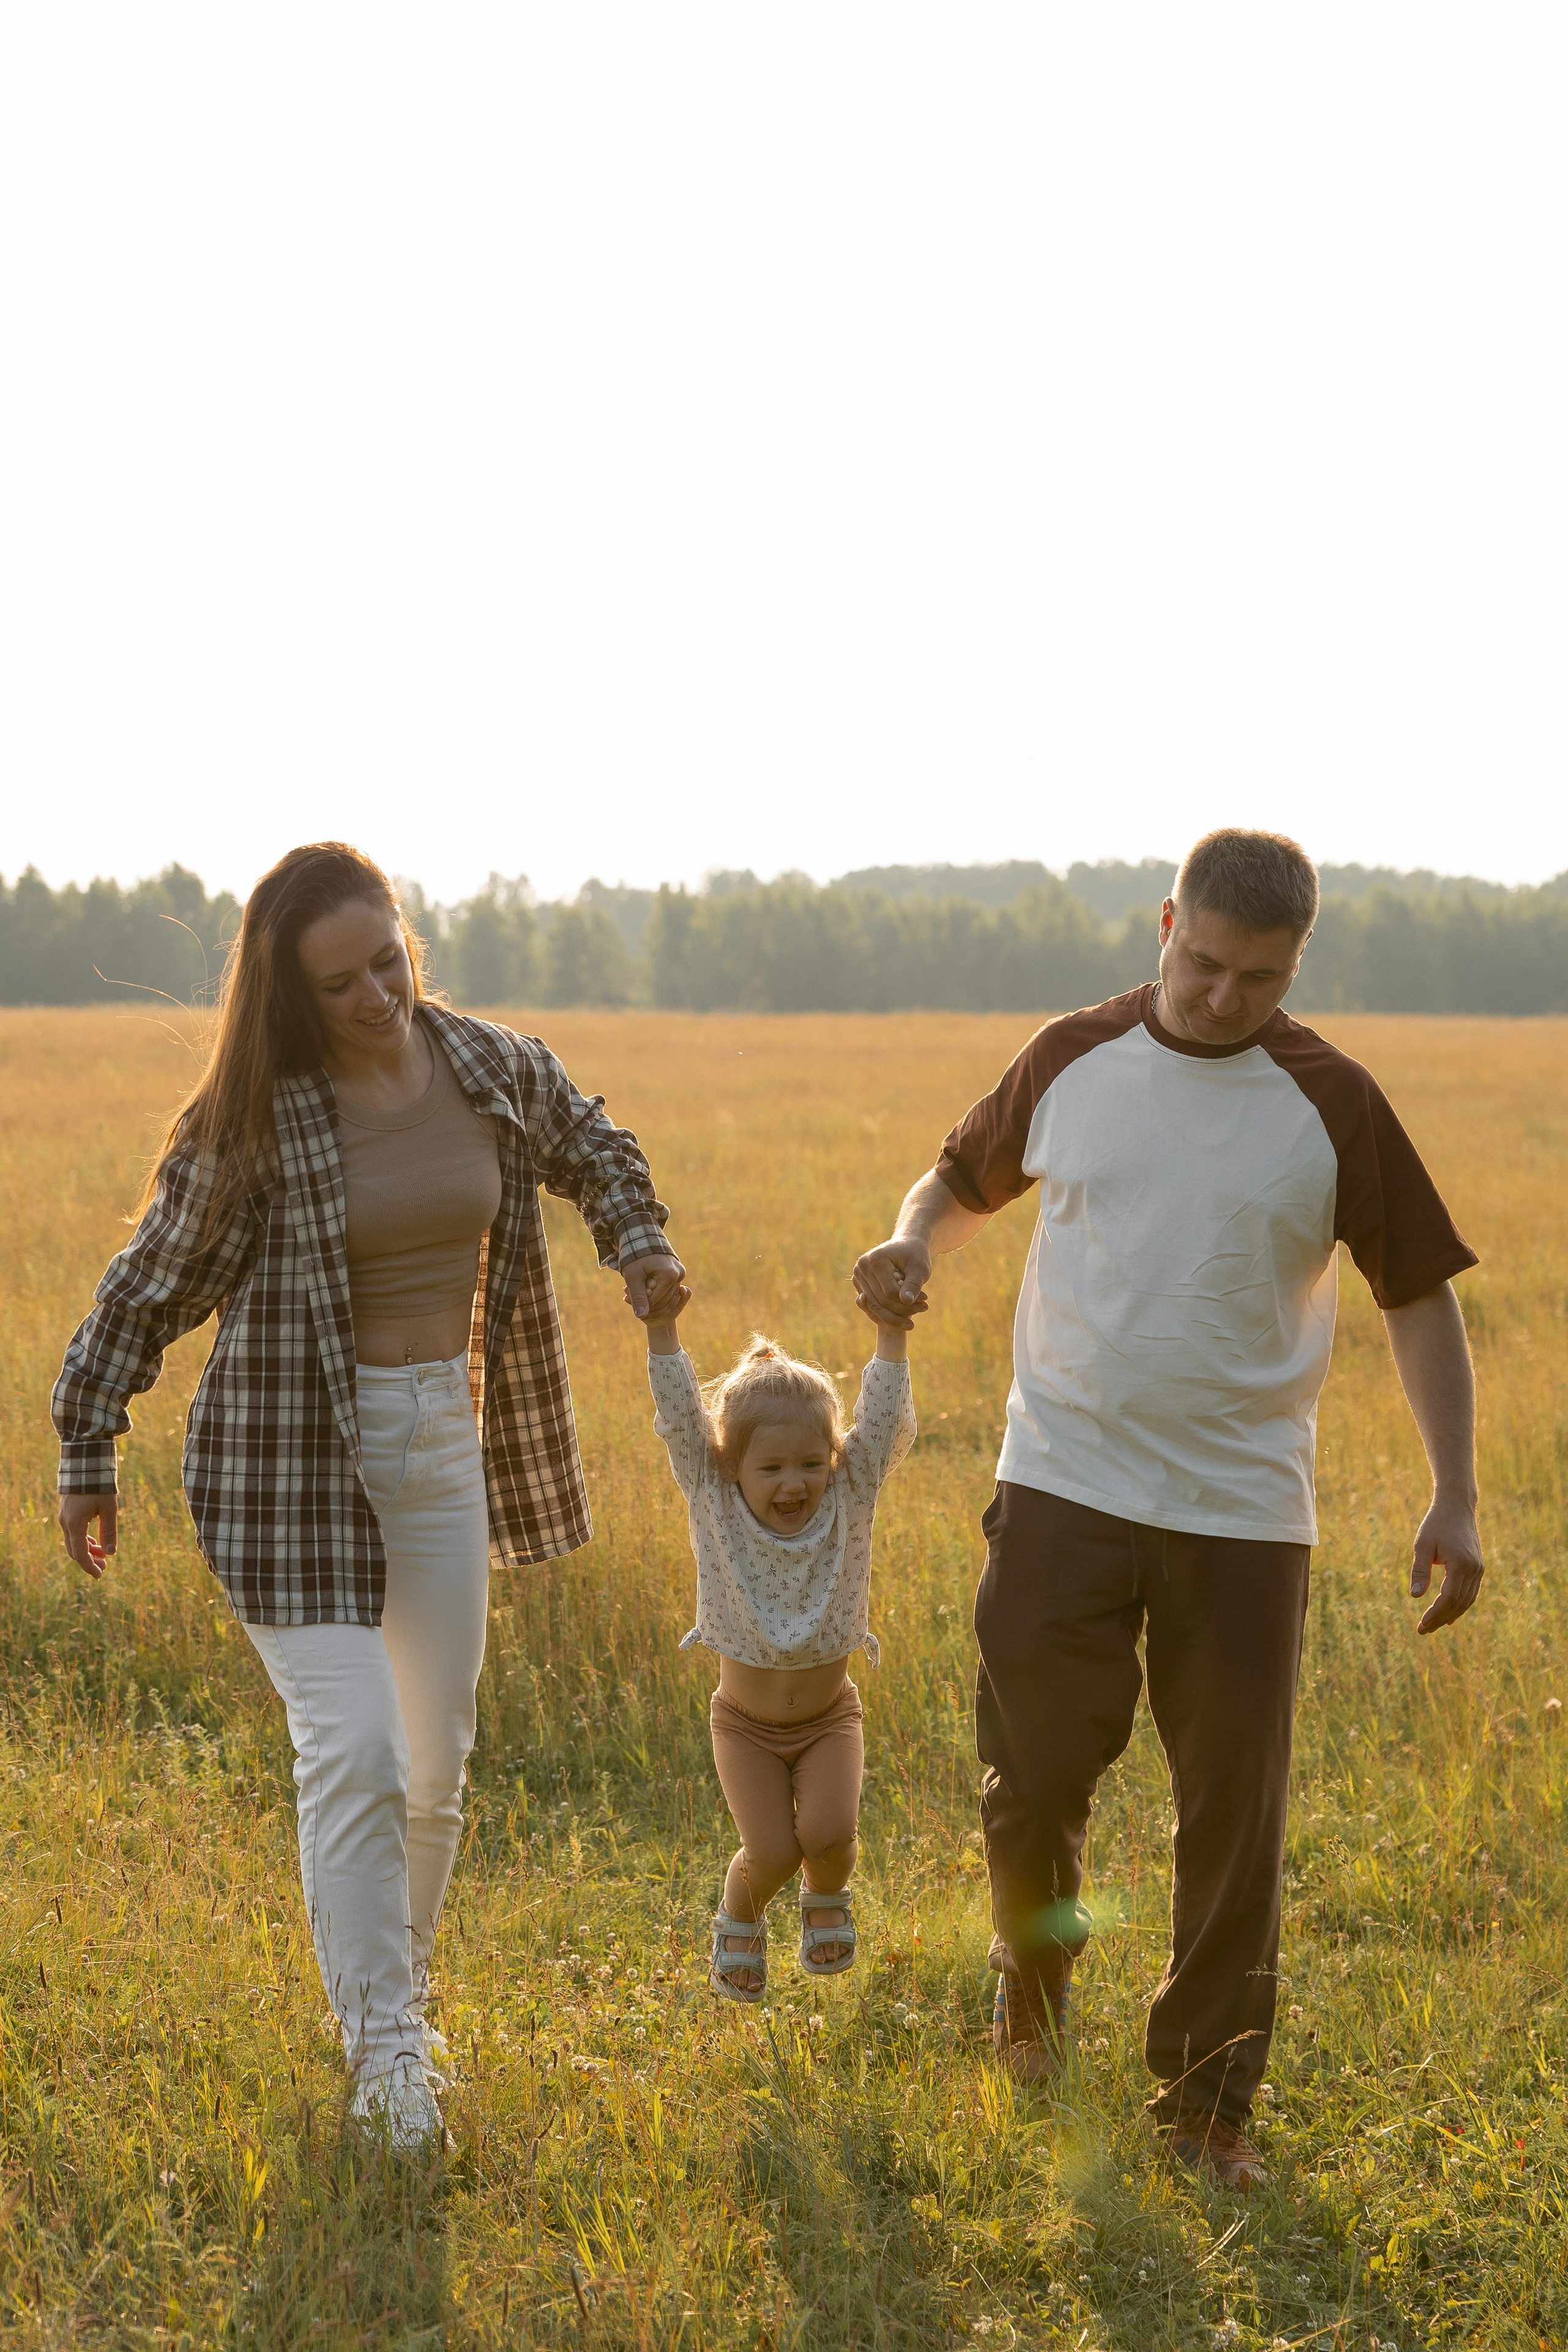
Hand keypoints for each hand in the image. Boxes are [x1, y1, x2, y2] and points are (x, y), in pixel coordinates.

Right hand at [59, 1492, 116, 1579]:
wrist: (84, 1463)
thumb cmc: (99, 1485)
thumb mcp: (109, 1509)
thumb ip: (109, 1531)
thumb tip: (111, 1553)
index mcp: (74, 1524)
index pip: (80, 1554)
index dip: (90, 1567)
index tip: (100, 1576)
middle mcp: (65, 1523)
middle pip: (74, 1550)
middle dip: (89, 1560)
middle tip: (105, 1566)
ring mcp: (64, 1517)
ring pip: (73, 1541)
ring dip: (87, 1549)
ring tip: (103, 1554)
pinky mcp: (66, 1511)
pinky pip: (72, 1531)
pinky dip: (83, 1539)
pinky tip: (94, 1541)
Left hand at [623, 1255, 688, 1322]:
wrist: (643, 1238)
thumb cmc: (636, 1256)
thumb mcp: (633, 1276)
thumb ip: (638, 1296)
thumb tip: (641, 1315)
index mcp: (669, 1275)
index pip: (655, 1301)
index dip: (640, 1303)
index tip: (626, 1297)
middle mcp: (679, 1275)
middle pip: (663, 1301)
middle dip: (646, 1302)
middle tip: (628, 1295)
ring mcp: (681, 1274)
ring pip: (667, 1297)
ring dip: (652, 1298)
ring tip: (635, 1290)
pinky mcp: (679, 1273)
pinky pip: (669, 1290)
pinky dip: (657, 1292)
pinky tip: (644, 1287)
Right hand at [851, 1235, 932, 1330]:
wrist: (906, 1245)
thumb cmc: (915, 1255)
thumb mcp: (920, 1268)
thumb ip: (913, 1284)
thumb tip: (907, 1301)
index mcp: (876, 1260)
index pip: (890, 1292)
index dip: (908, 1302)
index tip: (926, 1300)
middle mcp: (862, 1267)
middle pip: (881, 1301)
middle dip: (903, 1310)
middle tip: (924, 1309)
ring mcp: (857, 1275)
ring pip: (874, 1307)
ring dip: (894, 1316)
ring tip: (913, 1319)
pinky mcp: (858, 1283)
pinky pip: (870, 1306)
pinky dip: (885, 1314)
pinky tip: (902, 1318)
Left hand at [1408, 1492, 1483, 1633]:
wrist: (1456, 1506)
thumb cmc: (1436, 1524)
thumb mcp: (1423, 1545)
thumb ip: (1420, 1571)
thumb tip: (1414, 1596)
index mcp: (1461, 1564)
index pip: (1448, 1598)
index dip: (1435, 1614)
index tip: (1421, 1626)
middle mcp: (1474, 1569)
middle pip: (1458, 1603)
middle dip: (1440, 1619)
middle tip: (1423, 1630)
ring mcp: (1479, 1569)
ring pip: (1467, 1600)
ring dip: (1450, 1615)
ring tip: (1433, 1625)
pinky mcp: (1478, 1567)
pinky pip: (1471, 1592)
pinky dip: (1460, 1605)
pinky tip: (1449, 1614)